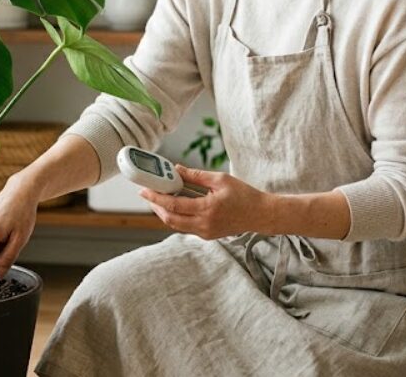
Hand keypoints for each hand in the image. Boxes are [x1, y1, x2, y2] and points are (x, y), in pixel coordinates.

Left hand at [139, 165, 269, 238]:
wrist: (260, 214)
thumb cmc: (244, 195)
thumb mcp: (220, 179)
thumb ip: (196, 176)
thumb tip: (176, 169)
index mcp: (208, 209)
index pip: (174, 205)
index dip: (157, 197)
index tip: (145, 189)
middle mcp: (204, 224)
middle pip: (170, 219)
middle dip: (155, 207)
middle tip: (147, 194)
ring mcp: (206, 232)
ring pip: (176, 225)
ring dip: (164, 212)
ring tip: (157, 199)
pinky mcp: (207, 235)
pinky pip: (186, 227)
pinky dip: (176, 216)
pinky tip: (173, 205)